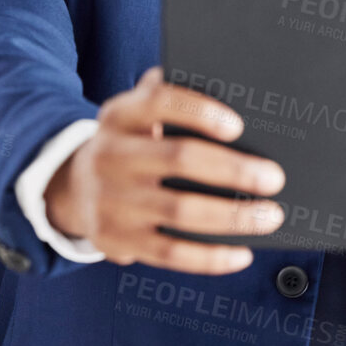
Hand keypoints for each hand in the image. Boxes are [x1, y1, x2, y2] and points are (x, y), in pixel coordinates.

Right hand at [44, 67, 286, 273]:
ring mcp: (111, 201)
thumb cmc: (129, 143)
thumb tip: (229, 88)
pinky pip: (170, 253)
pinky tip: (241, 253)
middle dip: (233, 169)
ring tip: (269, 216)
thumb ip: (169, 94)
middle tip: (274, 178)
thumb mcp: (136, 112)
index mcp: (119, 115)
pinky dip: (210, 257)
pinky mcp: (117, 241)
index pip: (158, 101)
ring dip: (232, 217)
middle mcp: (110, 155)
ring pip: (179, 212)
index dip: (199, 112)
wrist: (72, 187)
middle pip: (178, 159)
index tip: (238, 126)